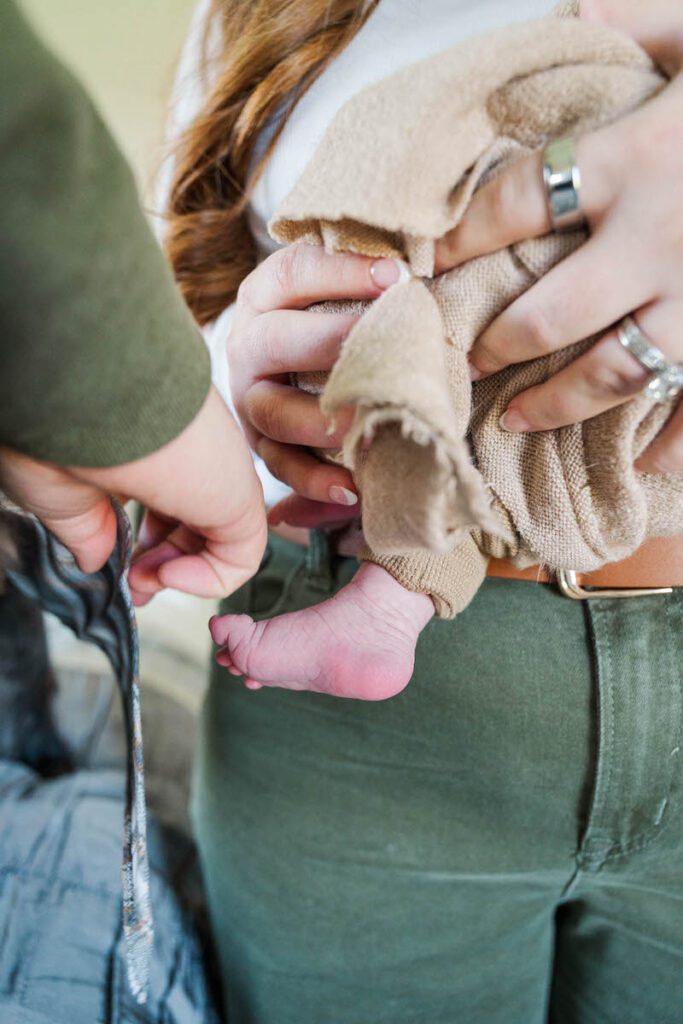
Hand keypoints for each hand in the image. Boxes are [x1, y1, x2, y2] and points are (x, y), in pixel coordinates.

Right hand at [0, 386, 266, 603]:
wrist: (84, 393)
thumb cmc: (59, 425)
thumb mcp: (64, 490)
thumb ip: (85, 527)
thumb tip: (94, 560)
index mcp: (154, 444)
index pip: (166, 499)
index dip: (147, 542)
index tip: (121, 569)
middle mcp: (192, 452)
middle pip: (195, 519)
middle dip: (164, 563)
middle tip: (135, 586)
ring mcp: (217, 471)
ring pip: (220, 536)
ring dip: (180, 572)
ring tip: (143, 580)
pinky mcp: (238, 494)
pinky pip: (242, 554)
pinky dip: (209, 580)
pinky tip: (166, 574)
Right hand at [228, 242, 405, 525]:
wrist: (305, 372)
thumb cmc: (342, 325)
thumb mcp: (346, 295)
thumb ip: (370, 284)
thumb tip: (408, 274)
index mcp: (266, 295)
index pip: (293, 271)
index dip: (341, 270)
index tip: (398, 276)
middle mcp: (249, 346)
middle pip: (274, 340)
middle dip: (328, 342)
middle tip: (384, 348)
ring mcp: (251, 399)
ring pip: (271, 411)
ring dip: (318, 421)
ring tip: (361, 425)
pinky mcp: (263, 445)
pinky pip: (282, 467)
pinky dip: (316, 481)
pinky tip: (352, 488)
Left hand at [433, 0, 682, 473]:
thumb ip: (642, 21)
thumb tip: (575, 13)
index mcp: (634, 160)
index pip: (515, 205)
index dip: (460, 237)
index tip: (427, 264)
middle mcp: (656, 241)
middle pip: (548, 314)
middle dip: (495, 344)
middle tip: (463, 362)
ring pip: (613, 372)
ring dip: (556, 403)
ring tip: (514, 421)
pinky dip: (673, 443)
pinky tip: (641, 467)